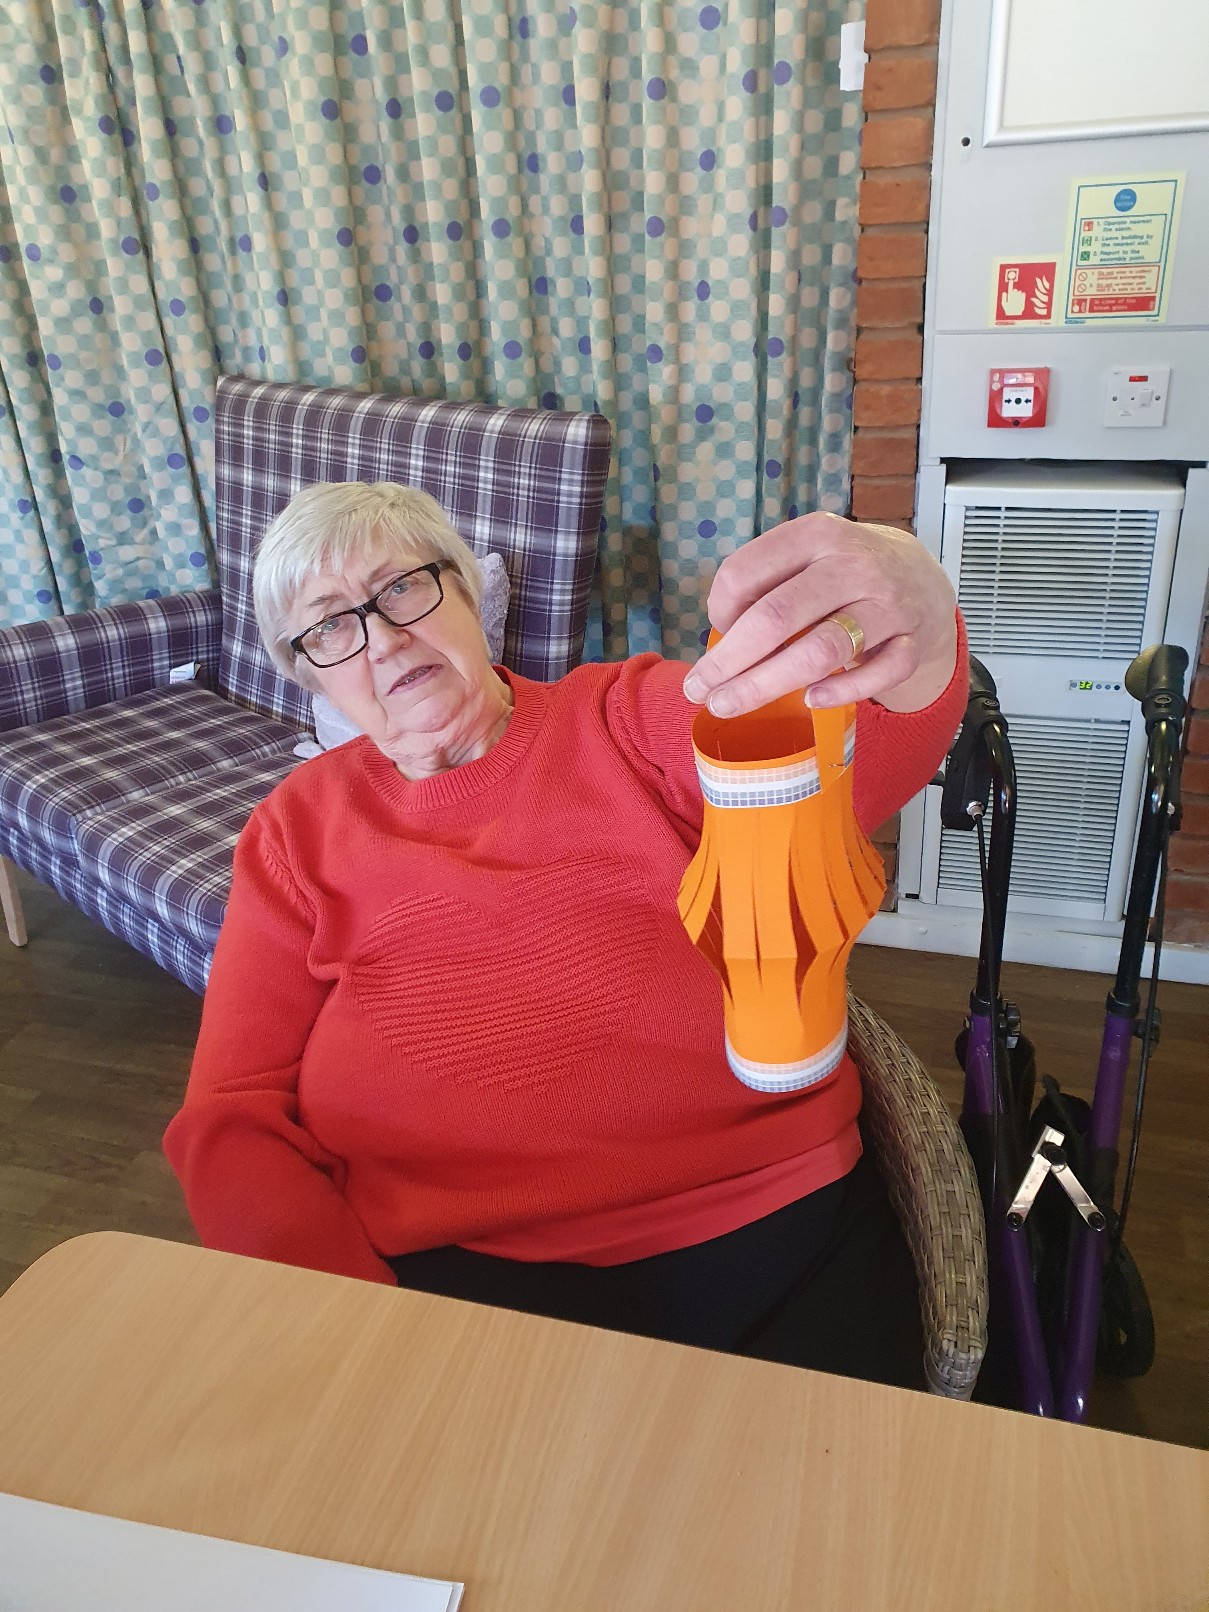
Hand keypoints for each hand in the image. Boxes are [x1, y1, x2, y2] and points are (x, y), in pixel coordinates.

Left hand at [682, 512, 957, 717]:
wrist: (922, 578)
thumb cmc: (844, 573)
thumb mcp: (807, 555)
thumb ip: (765, 583)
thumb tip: (719, 638)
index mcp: (816, 534)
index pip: (745, 571)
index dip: (718, 610)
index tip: (713, 635)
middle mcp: (852, 564)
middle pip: (777, 617)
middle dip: (728, 660)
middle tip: (699, 690)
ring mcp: (887, 604)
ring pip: (821, 651)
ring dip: (766, 684)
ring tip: (729, 704)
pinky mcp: (912, 641)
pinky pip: (876, 674)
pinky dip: (841, 692)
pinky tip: (810, 700)